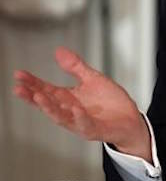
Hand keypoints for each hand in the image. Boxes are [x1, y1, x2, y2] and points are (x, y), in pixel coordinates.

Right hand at [12, 47, 151, 161]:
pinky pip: (85, 124)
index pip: (46, 90)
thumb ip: (75, 67)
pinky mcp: (94, 129)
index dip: (32, 83)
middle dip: (32, 96)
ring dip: (49, 107)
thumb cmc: (111, 103)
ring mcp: (81, 122)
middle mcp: (71, 111)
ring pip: (61, 116)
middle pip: (48, 104)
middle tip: (19, 87)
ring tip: (38, 96)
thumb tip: (59, 51)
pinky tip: (76, 109)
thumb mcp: (93, 79)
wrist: (131, 120)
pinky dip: (80, 117)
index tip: (19, 74)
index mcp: (69, 98)